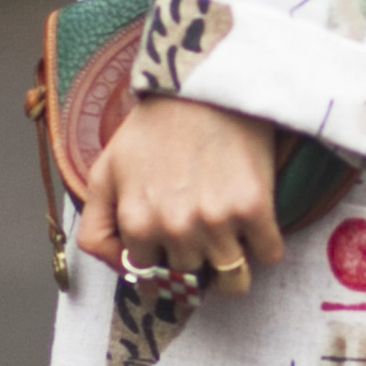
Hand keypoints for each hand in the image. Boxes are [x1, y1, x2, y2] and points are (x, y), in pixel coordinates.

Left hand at [79, 98, 284, 297]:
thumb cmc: (154, 126)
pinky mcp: (254, 209)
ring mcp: (216, 221)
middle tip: (201, 229)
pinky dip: (265, 246)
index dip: (162, 259)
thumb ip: (97, 228)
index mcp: (136, 223)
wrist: (203, 84)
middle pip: (191, 278)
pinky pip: (268, 255)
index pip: (149, 274)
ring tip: (230, 239)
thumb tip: (122, 270)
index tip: (172, 245)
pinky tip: (255, 223)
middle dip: (196, 260)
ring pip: (233, 281)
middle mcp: (174, 228)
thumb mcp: (105, 172)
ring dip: (233, 267)